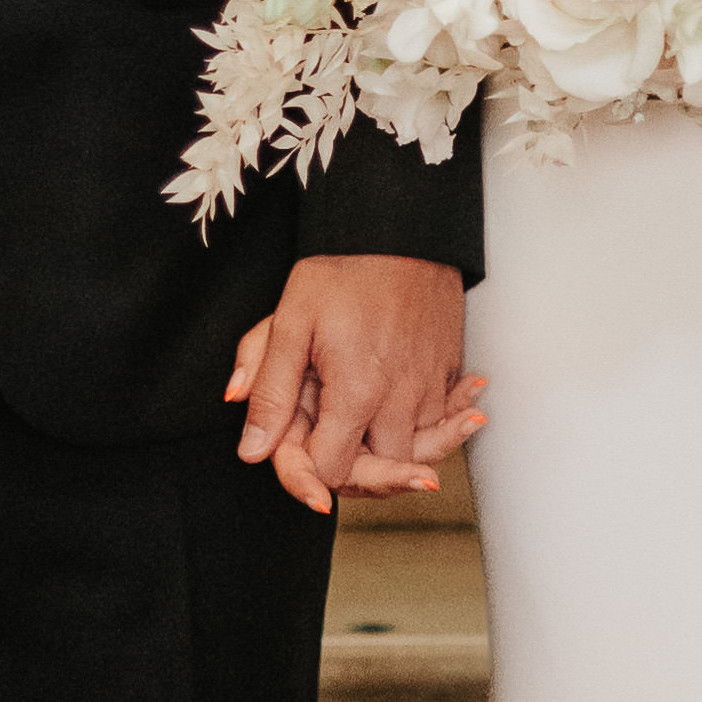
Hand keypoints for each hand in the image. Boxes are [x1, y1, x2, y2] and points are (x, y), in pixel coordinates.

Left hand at [226, 257, 485, 516]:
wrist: (402, 229)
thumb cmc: (343, 271)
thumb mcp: (291, 324)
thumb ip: (270, 391)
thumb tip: (252, 450)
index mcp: (356, 392)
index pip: (334, 470)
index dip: (311, 470)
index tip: (303, 450)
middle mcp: (400, 400)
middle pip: (383, 472)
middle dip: (357, 472)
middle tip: (335, 450)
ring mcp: (431, 388)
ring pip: (418, 453)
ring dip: (393, 453)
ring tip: (367, 433)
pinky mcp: (450, 373)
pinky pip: (444, 424)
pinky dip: (433, 429)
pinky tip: (408, 412)